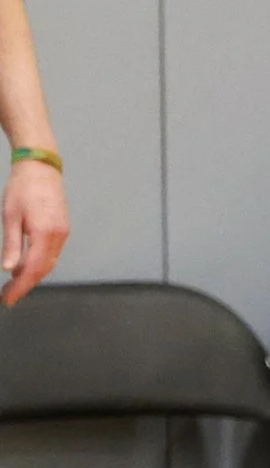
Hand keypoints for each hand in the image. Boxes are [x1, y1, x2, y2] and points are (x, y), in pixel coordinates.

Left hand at [1, 155, 67, 304]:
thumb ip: (12, 245)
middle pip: (43, 269)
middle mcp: (58, 236)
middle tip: (8, 295)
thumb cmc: (22, 189)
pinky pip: (53, 253)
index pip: (32, 269)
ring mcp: (63, 233)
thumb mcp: (10, 217)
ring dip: (33, 275)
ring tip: (14, 283)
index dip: (20, 287)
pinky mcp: (63, 229)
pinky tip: (26, 265)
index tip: (8, 299)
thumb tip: (9, 269)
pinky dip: (40, 264)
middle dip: (25, 284)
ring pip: (49, 263)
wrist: (40, 169)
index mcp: (44, 233)